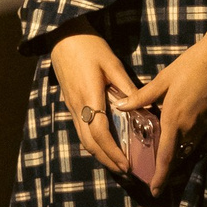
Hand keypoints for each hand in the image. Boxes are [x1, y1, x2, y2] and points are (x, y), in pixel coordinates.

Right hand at [50, 33, 138, 179]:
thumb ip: (127, 88)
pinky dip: (93, 142)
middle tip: (125, 171)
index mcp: (90, 97)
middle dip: (107, 160)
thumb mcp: (112, 64)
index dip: (113, 152)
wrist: (63, 36)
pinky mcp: (70, 104)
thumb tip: (143, 108)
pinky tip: (104, 144)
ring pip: (83, 139)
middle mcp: (78, 106)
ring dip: (99, 154)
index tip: (126, 164)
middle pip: (90, 143)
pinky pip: (80, 130)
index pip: (100, 133)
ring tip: (116, 162)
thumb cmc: (90, 47)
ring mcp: (71, 106)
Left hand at [130, 12, 206, 196]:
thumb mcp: (164, 79)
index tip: (155, 191)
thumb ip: (142, 96)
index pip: (166, 156)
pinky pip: (199, 134)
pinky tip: (183, 125)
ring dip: (178, 149)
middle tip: (155, 170)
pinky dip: (189, 135)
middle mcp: (191, 127)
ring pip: (188, 144)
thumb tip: (120, 106)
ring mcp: (206, 124)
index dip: (160, 176)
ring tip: (166, 146)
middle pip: (178, 153)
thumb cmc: (193, 64)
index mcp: (174, 119)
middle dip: (167, 165)